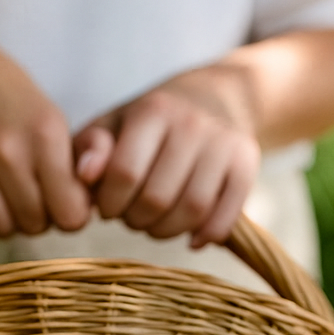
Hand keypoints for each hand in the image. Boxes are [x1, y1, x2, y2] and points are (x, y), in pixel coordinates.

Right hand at [0, 21, 91, 238]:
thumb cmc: (10, 99)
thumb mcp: (52, 121)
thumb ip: (71, 168)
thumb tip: (79, 215)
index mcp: (45, 133)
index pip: (70, 214)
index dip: (67, 214)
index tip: (57, 200)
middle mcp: (7, 148)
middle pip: (33, 225)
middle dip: (34, 216)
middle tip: (22, 191)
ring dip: (1, 220)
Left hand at [73, 64, 260, 247]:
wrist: (213, 97)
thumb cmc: (148, 124)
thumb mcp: (111, 126)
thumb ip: (89, 148)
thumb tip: (86, 174)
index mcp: (153, 110)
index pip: (124, 175)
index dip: (110, 204)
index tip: (109, 205)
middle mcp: (191, 122)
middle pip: (157, 200)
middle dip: (136, 220)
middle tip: (133, 214)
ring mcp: (223, 141)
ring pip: (191, 212)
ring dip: (166, 232)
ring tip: (157, 223)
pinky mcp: (247, 161)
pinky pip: (225, 217)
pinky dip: (205, 236)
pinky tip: (191, 237)